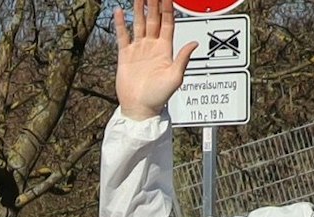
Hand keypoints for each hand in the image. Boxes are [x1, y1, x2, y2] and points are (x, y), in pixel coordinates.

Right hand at [115, 0, 196, 120]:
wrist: (139, 109)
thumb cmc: (158, 96)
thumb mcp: (175, 77)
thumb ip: (183, 58)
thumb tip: (194, 43)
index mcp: (165, 48)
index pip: (167, 22)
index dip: (167, 8)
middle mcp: (152, 46)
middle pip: (153, 18)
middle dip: (153, 3)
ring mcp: (138, 49)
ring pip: (139, 23)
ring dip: (139, 9)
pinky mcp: (125, 56)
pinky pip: (123, 36)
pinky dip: (120, 24)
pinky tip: (119, 12)